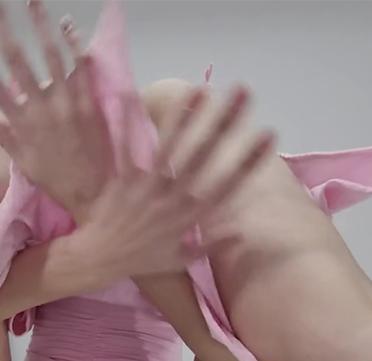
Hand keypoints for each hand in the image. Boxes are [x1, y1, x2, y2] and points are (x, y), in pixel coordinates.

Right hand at [0, 0, 110, 217]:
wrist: (94, 196)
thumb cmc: (56, 180)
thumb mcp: (23, 162)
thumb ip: (3, 134)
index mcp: (18, 121)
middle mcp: (38, 108)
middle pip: (14, 58)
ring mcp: (64, 104)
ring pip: (49, 56)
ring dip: (38, 25)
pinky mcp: (88, 104)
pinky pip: (81, 69)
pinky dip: (74, 45)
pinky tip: (68, 23)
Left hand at [69, 86, 275, 278]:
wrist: (101, 259)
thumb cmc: (142, 260)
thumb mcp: (180, 260)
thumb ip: (211, 247)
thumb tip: (241, 232)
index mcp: (189, 216)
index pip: (228, 184)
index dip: (250, 159)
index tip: (269, 134)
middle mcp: (172, 198)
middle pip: (204, 155)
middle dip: (225, 123)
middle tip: (243, 93)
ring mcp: (147, 187)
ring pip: (170, 146)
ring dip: (186, 117)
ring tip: (201, 90)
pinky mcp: (122, 180)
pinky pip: (125, 149)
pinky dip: (127, 125)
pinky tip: (133, 98)